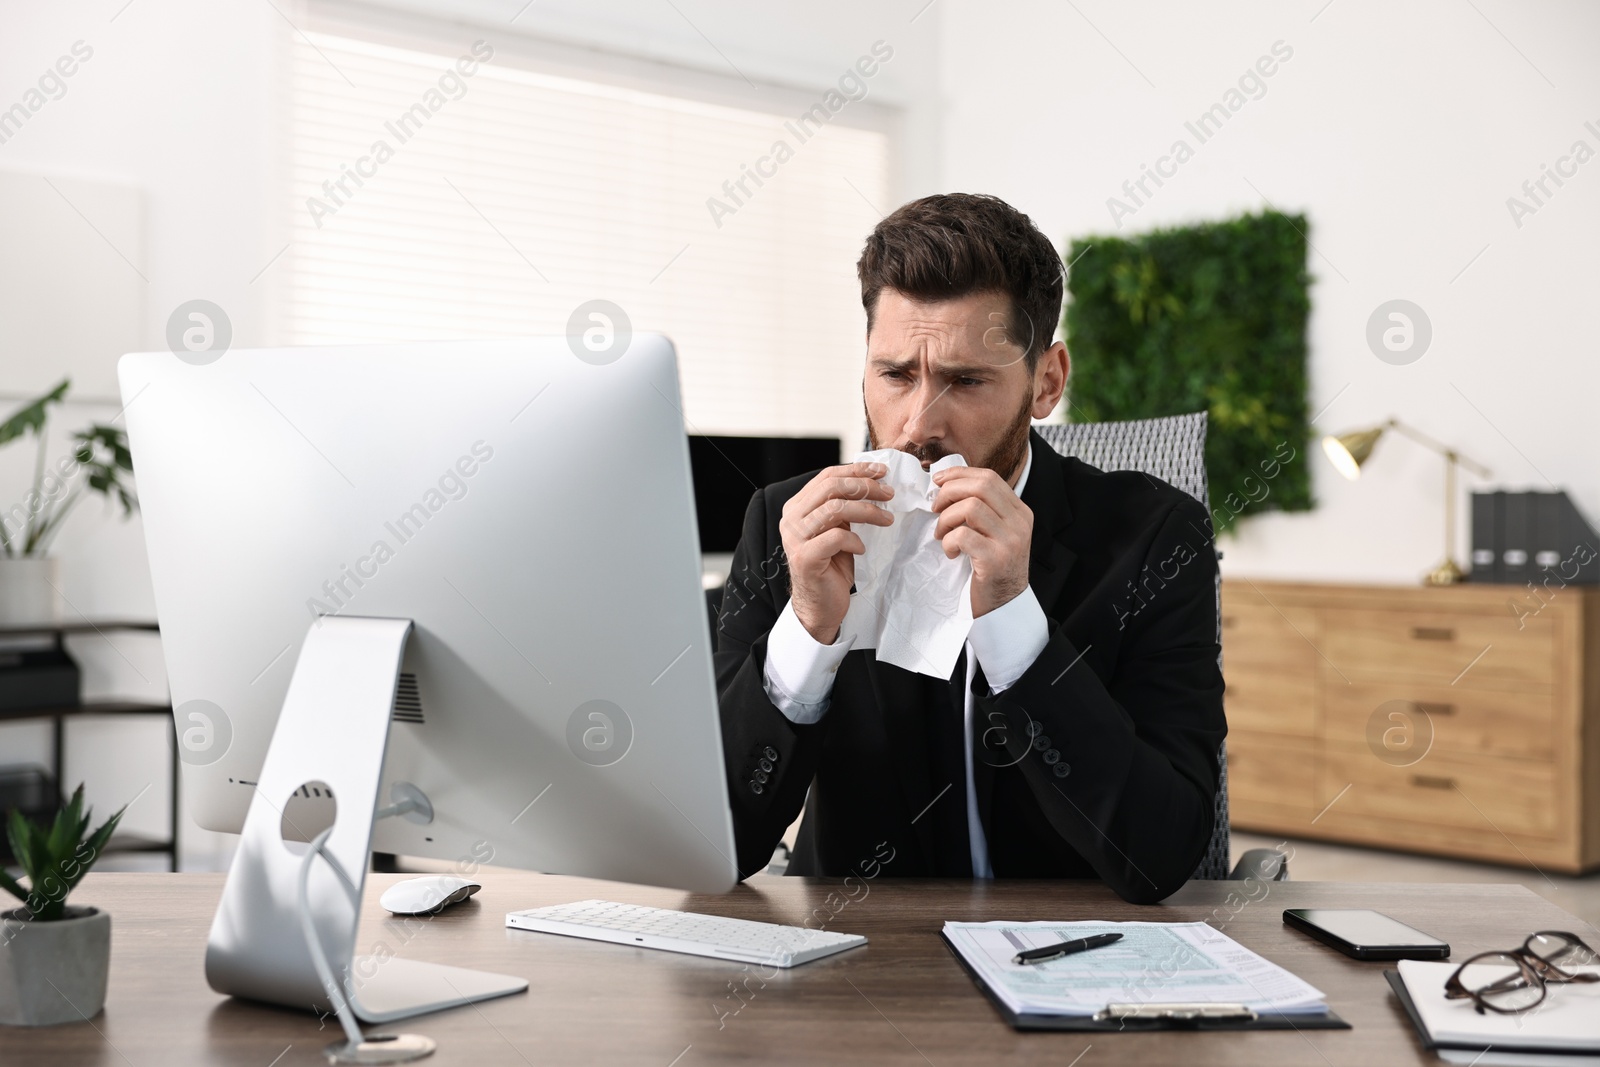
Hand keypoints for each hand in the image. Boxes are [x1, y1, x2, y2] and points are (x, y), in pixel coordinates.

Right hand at [779, 462, 894, 643]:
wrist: (820, 606)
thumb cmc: (832, 567)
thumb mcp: (839, 529)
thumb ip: (844, 507)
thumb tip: (873, 482)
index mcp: (798, 507)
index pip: (827, 476)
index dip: (856, 470)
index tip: (881, 472)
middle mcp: (791, 519)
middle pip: (831, 487)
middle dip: (865, 487)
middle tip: (889, 494)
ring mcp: (795, 538)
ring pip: (835, 508)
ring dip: (867, 511)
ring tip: (886, 519)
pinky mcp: (805, 557)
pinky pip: (836, 537)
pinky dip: (855, 540)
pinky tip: (862, 548)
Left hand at [932, 466, 1032, 617]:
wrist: (1004, 605)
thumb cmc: (992, 567)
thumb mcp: (995, 533)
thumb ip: (982, 510)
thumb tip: (947, 484)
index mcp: (1019, 512)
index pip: (989, 478)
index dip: (959, 474)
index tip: (938, 481)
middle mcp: (1019, 523)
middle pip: (981, 487)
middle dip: (949, 492)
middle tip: (936, 509)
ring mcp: (1010, 541)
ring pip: (970, 508)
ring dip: (946, 519)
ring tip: (942, 535)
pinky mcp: (996, 559)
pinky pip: (963, 536)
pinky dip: (948, 542)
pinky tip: (950, 552)